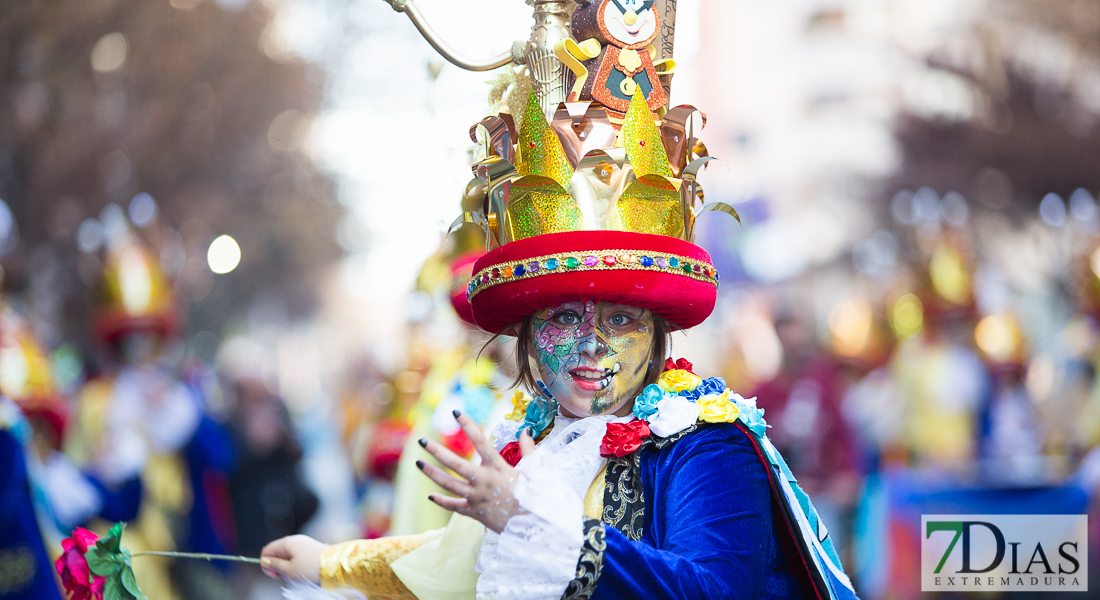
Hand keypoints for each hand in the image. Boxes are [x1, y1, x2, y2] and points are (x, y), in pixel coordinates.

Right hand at [260, 535, 325, 582]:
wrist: (335, 566)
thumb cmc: (310, 568)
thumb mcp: (289, 570)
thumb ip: (274, 565)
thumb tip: (264, 561)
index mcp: (287, 542)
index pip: (267, 550)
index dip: (266, 564)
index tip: (274, 575)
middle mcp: (294, 540)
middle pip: (277, 553)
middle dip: (278, 566)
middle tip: (287, 576)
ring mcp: (303, 543)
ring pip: (286, 556)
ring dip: (287, 567)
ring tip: (296, 575)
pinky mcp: (310, 549)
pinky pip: (296, 557)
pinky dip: (296, 565)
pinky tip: (303, 571)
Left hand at [416, 411, 535, 532]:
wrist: (532, 525)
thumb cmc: (534, 495)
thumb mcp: (533, 470)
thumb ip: (528, 448)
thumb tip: (525, 429)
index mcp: (498, 467)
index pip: (480, 441)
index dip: (467, 425)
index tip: (455, 412)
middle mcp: (483, 480)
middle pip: (455, 464)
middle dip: (437, 451)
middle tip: (421, 441)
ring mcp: (476, 497)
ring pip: (449, 484)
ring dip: (432, 473)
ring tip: (418, 463)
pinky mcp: (474, 512)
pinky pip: (454, 506)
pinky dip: (442, 501)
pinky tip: (431, 496)